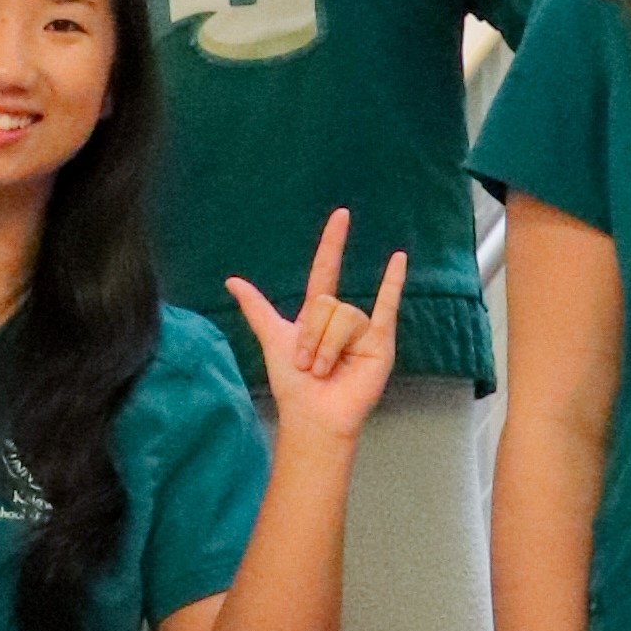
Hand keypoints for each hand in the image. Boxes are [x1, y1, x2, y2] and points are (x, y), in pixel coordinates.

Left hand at [226, 211, 406, 452]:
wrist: (313, 415)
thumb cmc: (293, 385)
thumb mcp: (272, 339)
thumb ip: (256, 308)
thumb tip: (232, 280)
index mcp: (317, 313)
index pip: (325, 269)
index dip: (332, 243)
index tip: (341, 215)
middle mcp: (342, 317)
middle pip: (326, 303)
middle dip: (311, 336)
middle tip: (309, 364)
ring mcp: (363, 328)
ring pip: (343, 317)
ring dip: (328, 347)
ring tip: (326, 371)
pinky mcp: (380, 342)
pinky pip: (386, 307)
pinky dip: (393, 283)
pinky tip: (398, 259)